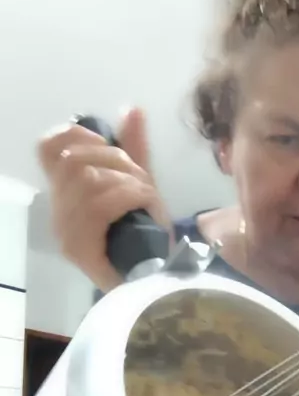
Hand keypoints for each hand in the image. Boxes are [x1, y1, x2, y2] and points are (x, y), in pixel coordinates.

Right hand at [38, 108, 171, 292]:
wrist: (154, 286)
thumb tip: (132, 109)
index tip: (106, 145)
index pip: (48, 149)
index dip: (76, 135)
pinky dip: (131, 196)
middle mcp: (59, 213)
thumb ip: (133, 151)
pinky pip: (100, 204)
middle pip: (74, 161)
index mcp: (66, 195)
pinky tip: (148, 204)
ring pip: (89, 180)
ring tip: (148, 196)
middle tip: (140, 179)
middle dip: (116, 160)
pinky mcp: (80, 249)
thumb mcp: (140, 188)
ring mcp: (67, 233)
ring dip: (128, 181)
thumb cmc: (145, 241)